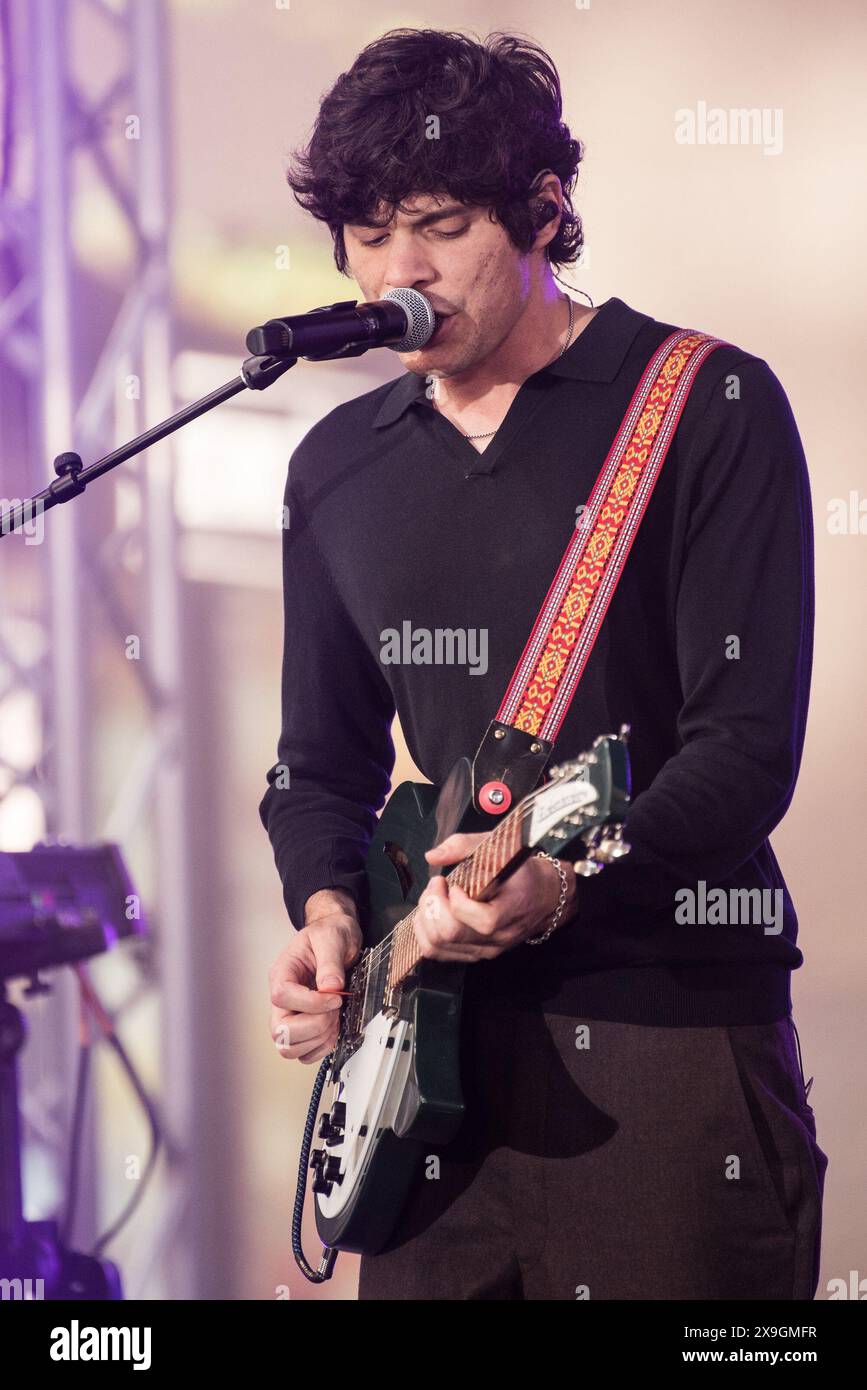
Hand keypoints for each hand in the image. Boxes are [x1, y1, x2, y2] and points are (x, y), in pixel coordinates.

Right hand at [268, 912, 361, 1063]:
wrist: (338, 938)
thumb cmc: (329, 935)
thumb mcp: (332, 938)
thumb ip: (330, 961)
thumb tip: (331, 986)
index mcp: (282, 973)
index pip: (282, 996)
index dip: (310, 1002)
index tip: (334, 997)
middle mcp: (282, 999)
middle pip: (280, 1030)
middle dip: (314, 1025)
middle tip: (334, 1011)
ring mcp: (291, 1016)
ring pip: (289, 1048)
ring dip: (318, 1038)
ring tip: (334, 1018)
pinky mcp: (304, 1028)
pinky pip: (304, 1054)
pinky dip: (321, 1048)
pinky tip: (333, 1029)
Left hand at [415, 832, 576, 961]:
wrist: (544, 897)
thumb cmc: (522, 871)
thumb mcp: (501, 848)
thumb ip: (465, 846)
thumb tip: (432, 856)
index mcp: (511, 911)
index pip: (480, 919)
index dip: (457, 899)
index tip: (454, 882)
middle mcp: (498, 938)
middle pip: (449, 934)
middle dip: (432, 905)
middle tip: (437, 886)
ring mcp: (485, 950)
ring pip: (437, 947)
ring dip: (425, 918)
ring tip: (434, 898)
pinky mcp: (474, 954)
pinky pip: (438, 953)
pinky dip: (426, 931)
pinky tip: (434, 912)